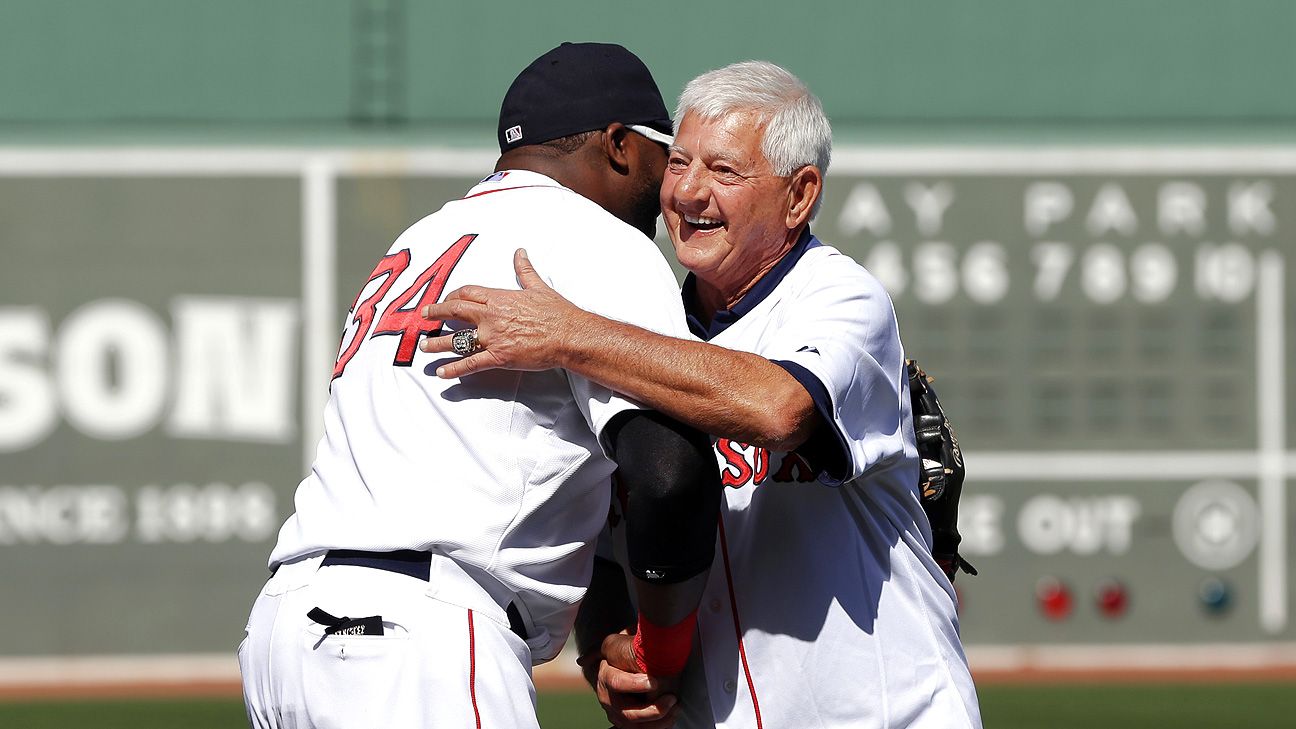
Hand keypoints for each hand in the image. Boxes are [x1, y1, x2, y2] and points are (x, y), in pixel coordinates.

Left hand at [418, 248, 585, 377]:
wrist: (569, 335)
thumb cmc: (557, 312)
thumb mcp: (539, 287)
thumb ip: (525, 270)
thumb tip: (520, 252)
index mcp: (500, 298)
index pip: (468, 293)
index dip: (453, 295)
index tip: (446, 298)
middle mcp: (491, 316)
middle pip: (456, 311)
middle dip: (436, 312)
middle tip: (423, 316)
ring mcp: (493, 338)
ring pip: (458, 340)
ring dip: (438, 343)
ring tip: (424, 346)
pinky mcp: (499, 357)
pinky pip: (471, 364)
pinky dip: (454, 369)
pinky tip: (441, 373)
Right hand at [578, 632, 679, 728]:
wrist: (637, 661)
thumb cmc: (629, 649)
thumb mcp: (616, 643)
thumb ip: (604, 648)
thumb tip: (581, 661)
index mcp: (605, 678)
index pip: (617, 683)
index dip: (635, 684)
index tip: (655, 681)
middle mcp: (609, 700)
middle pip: (628, 713)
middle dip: (652, 710)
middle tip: (671, 699)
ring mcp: (619, 714)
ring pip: (636, 727)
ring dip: (659, 721)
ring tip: (674, 708)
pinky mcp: (630, 723)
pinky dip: (660, 726)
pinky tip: (672, 715)